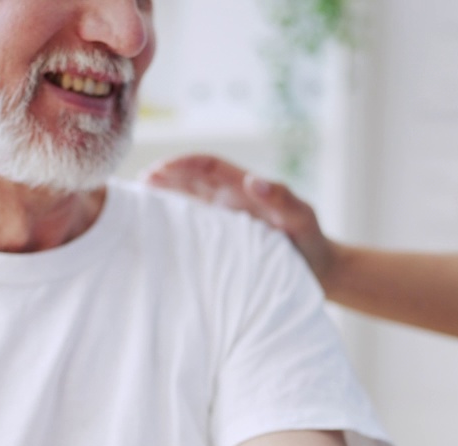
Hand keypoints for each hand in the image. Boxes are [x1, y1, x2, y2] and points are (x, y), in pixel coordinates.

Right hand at [142, 155, 340, 288]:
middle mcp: (232, 199)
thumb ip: (282, 199)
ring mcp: (226, 218)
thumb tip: (253, 180)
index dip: (183, 164)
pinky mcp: (224, 238)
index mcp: (245, 188)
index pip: (208, 166)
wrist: (319, 270)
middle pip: (192, 179)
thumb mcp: (302, 219)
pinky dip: (175, 220)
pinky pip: (195, 224)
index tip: (159, 170)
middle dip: (166, 176)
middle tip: (138, 183)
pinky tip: (157, 230)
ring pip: (189, 199)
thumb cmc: (311, 243)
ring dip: (166, 195)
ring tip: (138, 200)